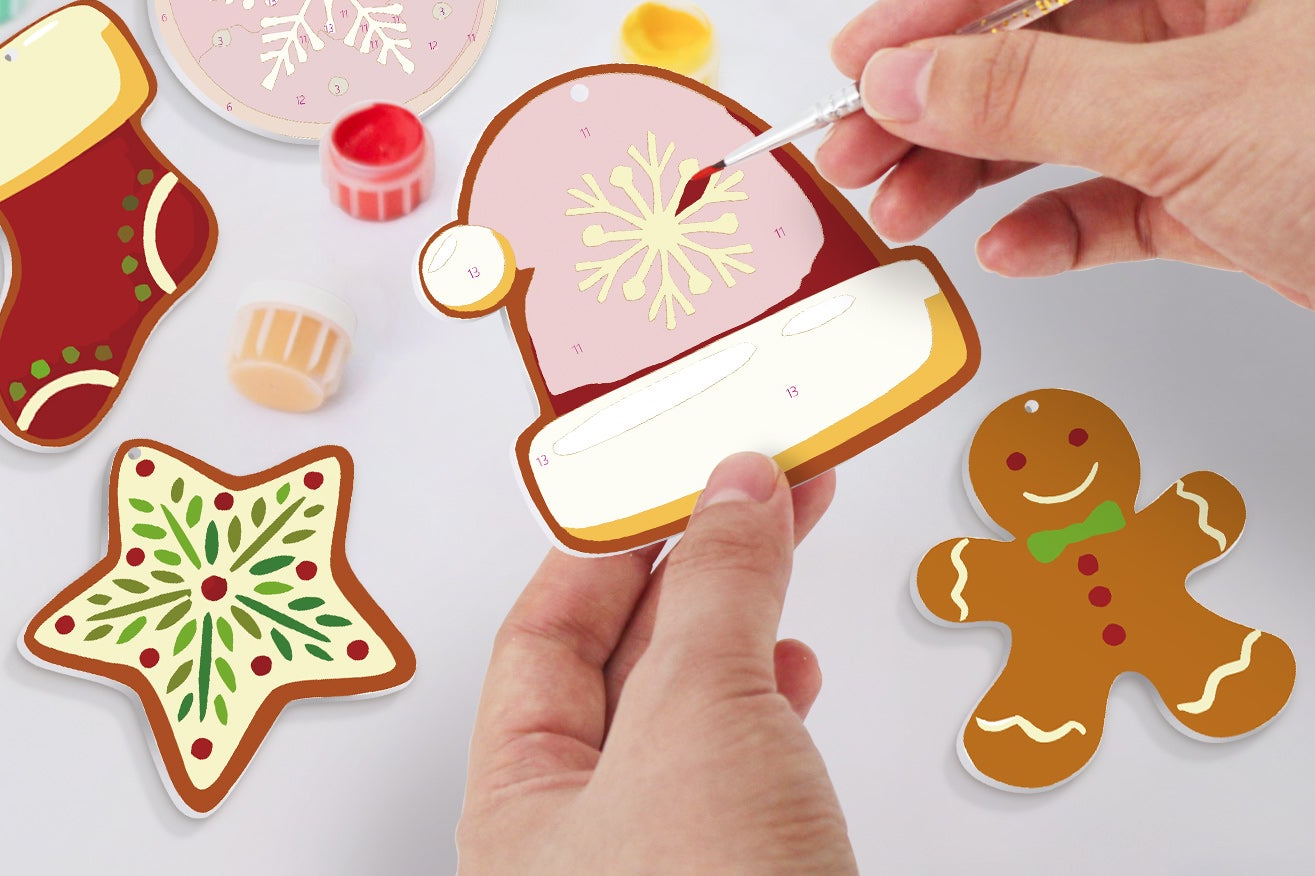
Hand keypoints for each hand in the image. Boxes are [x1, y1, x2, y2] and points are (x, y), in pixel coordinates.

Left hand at [456, 454, 856, 875]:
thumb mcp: (698, 714)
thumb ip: (717, 589)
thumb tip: (734, 495)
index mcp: (520, 802)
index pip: (544, 633)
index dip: (609, 542)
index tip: (667, 477)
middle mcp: (581, 835)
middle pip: (627, 657)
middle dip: (696, 562)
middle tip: (746, 486)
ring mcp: (664, 856)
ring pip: (693, 703)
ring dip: (743, 617)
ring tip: (784, 536)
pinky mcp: (739, 871)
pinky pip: (744, 755)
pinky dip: (774, 696)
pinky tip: (794, 668)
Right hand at [817, 0, 1314, 359]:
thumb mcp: (1190, 112)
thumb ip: (1025, 91)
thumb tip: (897, 76)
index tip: (873, 52)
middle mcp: (1234, 2)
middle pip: (1044, 26)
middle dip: (945, 90)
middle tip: (859, 145)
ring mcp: (1236, 98)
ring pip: (1071, 114)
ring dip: (980, 161)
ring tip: (903, 206)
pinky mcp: (1243, 188)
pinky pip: (1121, 190)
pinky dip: (1059, 219)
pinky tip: (1009, 249)